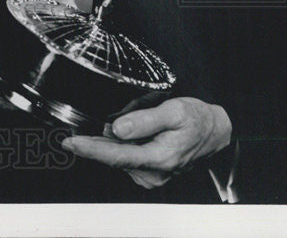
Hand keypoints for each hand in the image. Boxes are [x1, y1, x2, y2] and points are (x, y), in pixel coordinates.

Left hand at [62, 97, 231, 188]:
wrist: (216, 132)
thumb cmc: (198, 119)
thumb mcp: (175, 111)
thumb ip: (145, 120)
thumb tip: (117, 128)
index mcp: (160, 158)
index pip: (117, 157)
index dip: (90, 150)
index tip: (70, 143)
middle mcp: (154, 173)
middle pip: (113, 157)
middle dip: (93, 143)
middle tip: (77, 130)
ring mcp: (151, 175)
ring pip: (117, 157)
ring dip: (108, 141)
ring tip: (120, 122)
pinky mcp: (148, 172)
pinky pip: (124, 157)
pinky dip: (116, 145)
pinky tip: (120, 132)